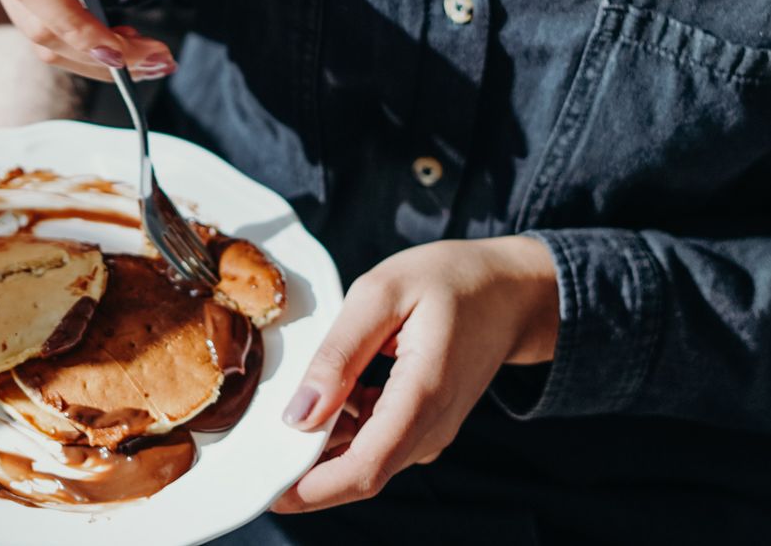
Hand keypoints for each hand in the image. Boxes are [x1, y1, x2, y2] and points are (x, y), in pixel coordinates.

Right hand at [0, 0, 206, 80]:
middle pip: (33, 14)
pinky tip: (125, 44)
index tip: (120, 41)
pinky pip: (48, 40)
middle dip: (93, 47)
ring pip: (40, 36)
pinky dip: (89, 53)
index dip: (66, 17)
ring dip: (96, 57)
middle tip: (156, 57)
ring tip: (150, 54)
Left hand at [274, 236, 559, 512]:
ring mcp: (431, 432)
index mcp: (423, 395)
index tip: (266, 488)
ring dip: (323, 442)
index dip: (311, 490)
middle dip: (305, 467)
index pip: (365, 468)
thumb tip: (298, 415)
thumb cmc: (449, 280)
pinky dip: (343, 426)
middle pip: (359, 472)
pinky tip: (333, 389)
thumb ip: (339, 354)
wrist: (509, 292)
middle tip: (260, 440)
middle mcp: (431, 428)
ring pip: (364, 459)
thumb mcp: (381, 293)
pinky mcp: (424, 428)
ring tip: (299, 393)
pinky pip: (376, 442)